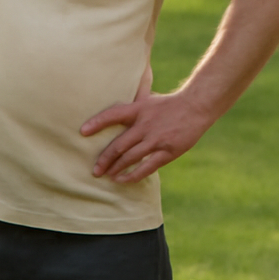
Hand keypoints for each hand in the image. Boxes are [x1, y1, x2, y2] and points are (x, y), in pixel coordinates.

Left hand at [80, 89, 216, 183]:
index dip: (97, 122)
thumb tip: (113, 113)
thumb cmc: (169, 104)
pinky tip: (123, 180)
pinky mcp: (167, 151)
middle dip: (104, 159)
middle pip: (119, 145)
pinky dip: (133, 175)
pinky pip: (147, 167)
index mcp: (139, 109)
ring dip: (115, 169)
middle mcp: (145, 125)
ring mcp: (156, 139)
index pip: (113, 114)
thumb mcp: (148, 100)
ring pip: (130, 158)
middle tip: (95, 170)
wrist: (196, 106)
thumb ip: (132, 107)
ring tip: (106, 176)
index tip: (82, 131)